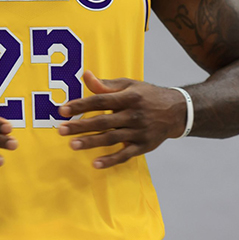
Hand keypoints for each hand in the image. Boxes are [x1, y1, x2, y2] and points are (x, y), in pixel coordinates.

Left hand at [58, 71, 185, 168]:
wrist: (177, 111)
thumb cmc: (147, 96)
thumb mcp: (129, 85)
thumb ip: (106, 85)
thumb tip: (85, 75)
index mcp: (129, 97)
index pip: (100, 101)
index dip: (81, 105)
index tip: (63, 110)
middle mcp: (134, 115)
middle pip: (103, 121)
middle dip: (81, 126)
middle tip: (61, 130)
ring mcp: (139, 132)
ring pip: (111, 139)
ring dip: (91, 143)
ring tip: (72, 145)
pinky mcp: (143, 146)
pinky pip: (125, 155)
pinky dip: (110, 160)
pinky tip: (95, 164)